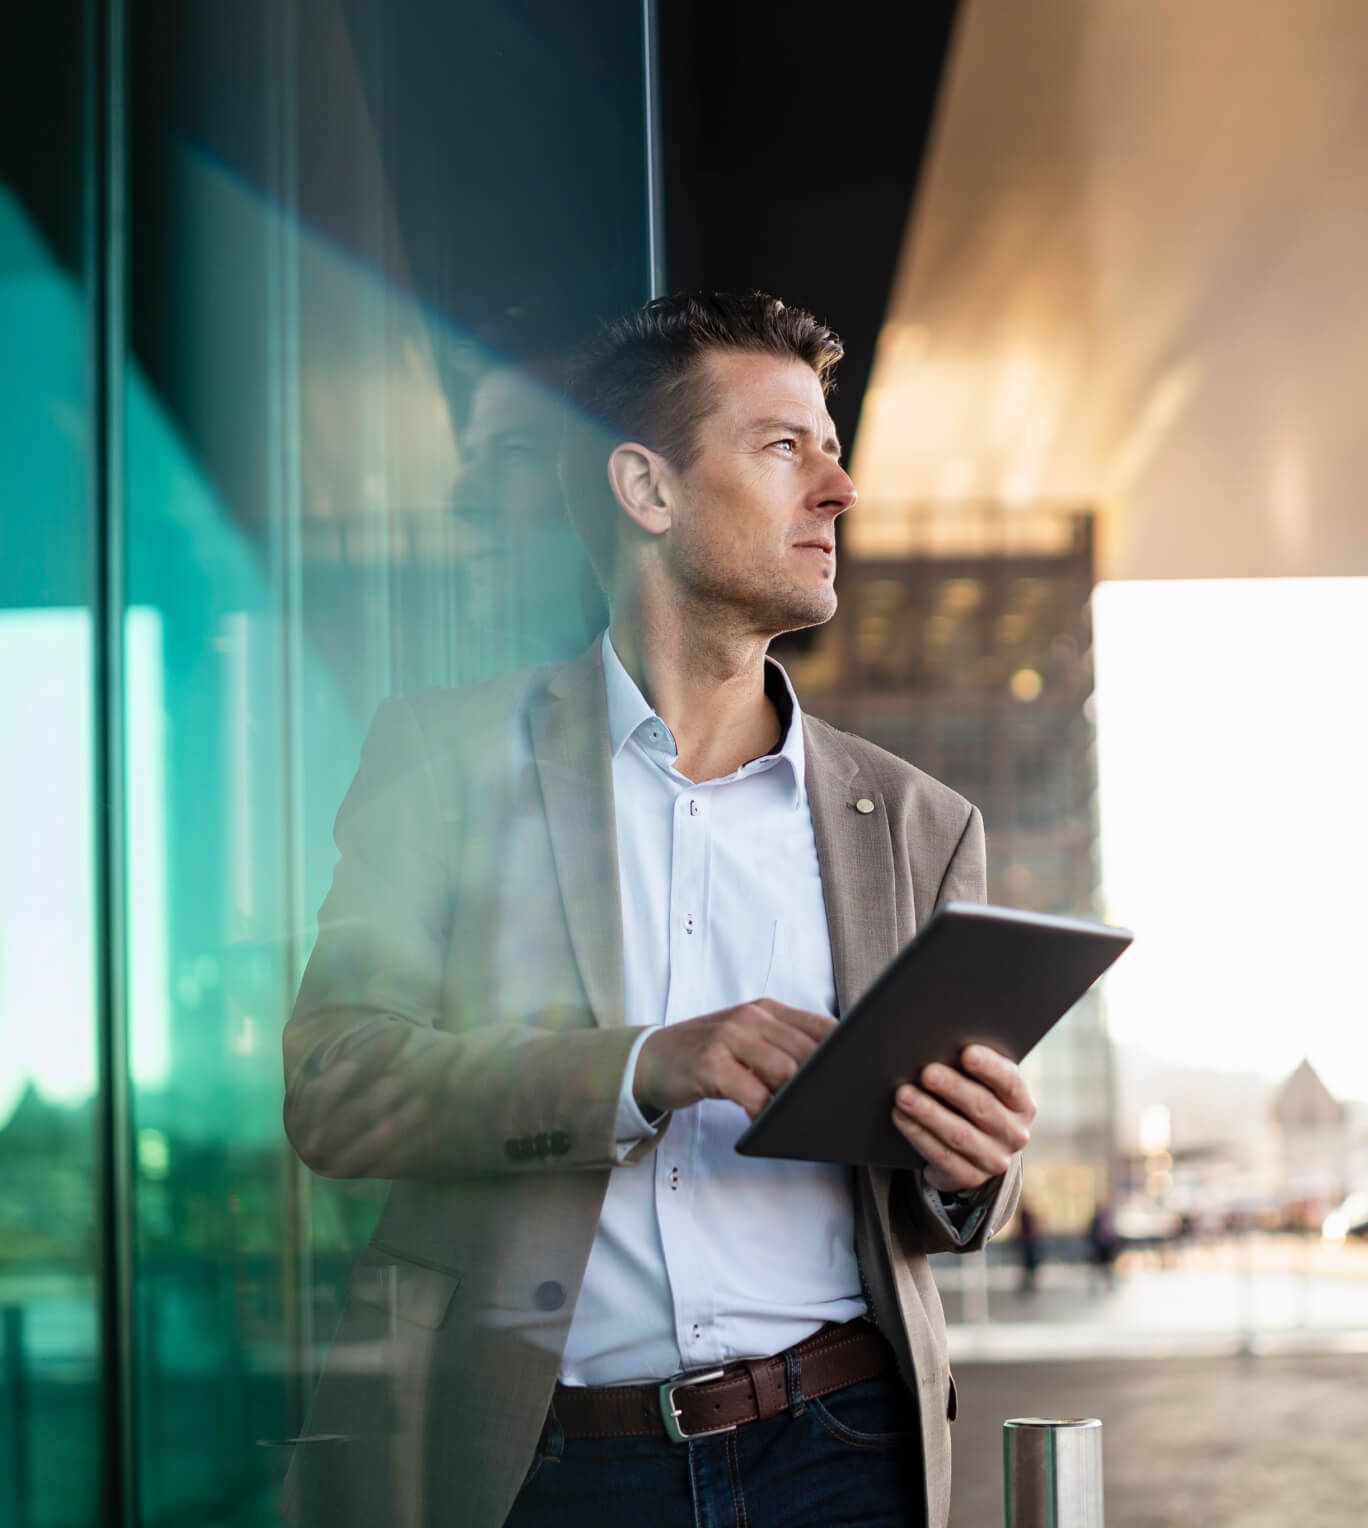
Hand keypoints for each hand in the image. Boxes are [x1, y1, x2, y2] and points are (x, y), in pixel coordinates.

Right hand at [633, 999, 835, 1119]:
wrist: (649, 1059)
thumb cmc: (706, 1054)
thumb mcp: (747, 1040)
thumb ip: (783, 1047)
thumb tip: (831, 1076)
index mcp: (767, 1010)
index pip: (822, 1026)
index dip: (845, 1052)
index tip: (860, 1076)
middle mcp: (751, 1018)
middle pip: (808, 1051)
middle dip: (823, 1082)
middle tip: (831, 1108)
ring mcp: (729, 1037)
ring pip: (785, 1071)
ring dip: (794, 1101)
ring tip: (796, 1118)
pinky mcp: (710, 1063)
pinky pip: (751, 1093)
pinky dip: (762, 1112)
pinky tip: (760, 1121)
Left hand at [891, 1044, 1034, 1192]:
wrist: (974, 1149)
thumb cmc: (973, 1100)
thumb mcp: (982, 1085)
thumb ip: (972, 1068)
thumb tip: (939, 1043)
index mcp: (1022, 1104)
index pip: (1010, 1083)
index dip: (989, 1067)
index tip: (967, 1052)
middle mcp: (1014, 1134)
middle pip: (982, 1107)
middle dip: (952, 1088)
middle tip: (927, 1072)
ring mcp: (994, 1160)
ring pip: (959, 1134)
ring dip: (929, 1113)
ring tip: (904, 1094)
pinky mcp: (970, 1177)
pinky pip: (941, 1156)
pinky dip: (918, 1134)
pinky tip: (901, 1116)